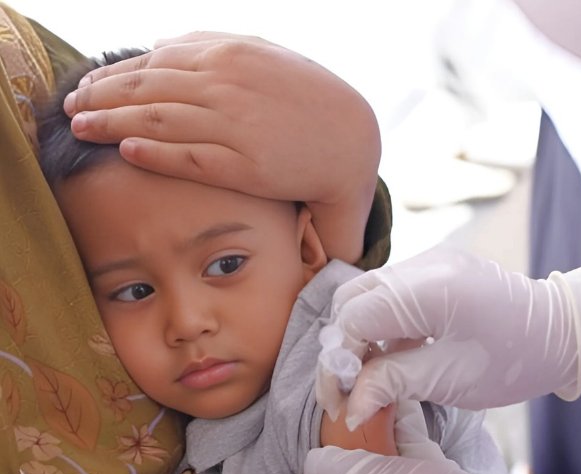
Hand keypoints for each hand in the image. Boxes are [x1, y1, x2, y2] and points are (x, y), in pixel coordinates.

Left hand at [63, 32, 380, 262]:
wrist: (352, 140)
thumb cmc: (308, 100)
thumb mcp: (262, 56)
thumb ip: (212, 46)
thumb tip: (161, 45)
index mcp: (229, 56)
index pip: (155, 63)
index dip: (115, 76)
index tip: (87, 87)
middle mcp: (226, 85)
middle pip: (147, 89)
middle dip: (102, 98)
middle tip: (70, 110)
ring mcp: (235, 124)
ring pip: (159, 120)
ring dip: (112, 123)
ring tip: (81, 129)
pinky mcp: (245, 164)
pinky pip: (190, 157)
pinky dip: (155, 153)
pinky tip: (125, 152)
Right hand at [316, 246, 580, 428]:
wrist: (562, 333)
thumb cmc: (514, 360)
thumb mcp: (450, 379)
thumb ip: (391, 384)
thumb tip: (348, 407)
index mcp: (430, 288)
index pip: (354, 318)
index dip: (340, 361)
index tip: (344, 401)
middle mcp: (425, 263)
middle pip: (351, 299)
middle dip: (344, 345)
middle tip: (352, 388)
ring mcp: (430, 260)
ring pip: (367, 294)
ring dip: (361, 335)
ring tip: (374, 375)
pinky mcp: (436, 269)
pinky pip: (391, 293)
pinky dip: (382, 324)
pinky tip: (394, 355)